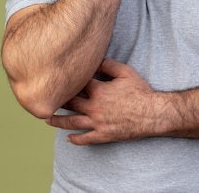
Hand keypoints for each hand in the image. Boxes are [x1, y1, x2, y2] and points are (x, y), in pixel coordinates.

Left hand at [45, 58, 163, 144]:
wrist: (152, 114)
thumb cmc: (140, 92)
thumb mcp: (126, 72)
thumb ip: (109, 65)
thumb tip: (96, 59)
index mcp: (99, 90)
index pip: (77, 85)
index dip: (67, 82)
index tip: (58, 79)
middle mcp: (94, 107)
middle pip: (69, 104)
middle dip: (57, 101)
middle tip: (46, 99)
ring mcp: (97, 123)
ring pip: (72, 123)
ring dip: (58, 122)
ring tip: (48, 120)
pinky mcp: (103, 135)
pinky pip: (85, 139)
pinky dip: (75, 140)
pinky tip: (68, 138)